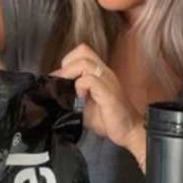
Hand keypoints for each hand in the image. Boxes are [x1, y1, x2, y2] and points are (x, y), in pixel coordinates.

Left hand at [51, 44, 144, 159]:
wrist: (129, 130)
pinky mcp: (109, 93)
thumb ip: (72, 95)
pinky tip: (80, 99)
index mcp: (99, 73)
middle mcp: (104, 73)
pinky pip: (90, 80)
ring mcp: (108, 81)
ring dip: (70, 74)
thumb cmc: (108, 119)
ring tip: (69, 89)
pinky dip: (80, 87)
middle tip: (62, 82)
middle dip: (67, 65)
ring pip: (84, 62)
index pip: (82, 52)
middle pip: (82, 51)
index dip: (67, 62)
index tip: (58, 79)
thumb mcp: (84, 104)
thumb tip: (53, 91)